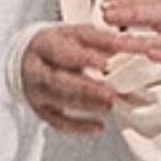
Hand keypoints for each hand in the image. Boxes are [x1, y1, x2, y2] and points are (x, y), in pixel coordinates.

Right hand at [19, 23, 137, 134]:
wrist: (30, 58)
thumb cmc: (60, 45)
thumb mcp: (78, 34)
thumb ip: (102, 40)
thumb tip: (130, 45)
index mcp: (43, 45)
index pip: (62, 52)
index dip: (83, 58)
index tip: (105, 64)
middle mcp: (35, 70)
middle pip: (58, 80)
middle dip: (86, 88)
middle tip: (111, 94)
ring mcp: (36, 92)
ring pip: (60, 102)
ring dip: (87, 106)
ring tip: (110, 106)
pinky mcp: (41, 110)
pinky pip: (59, 122)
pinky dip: (80, 127)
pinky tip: (99, 126)